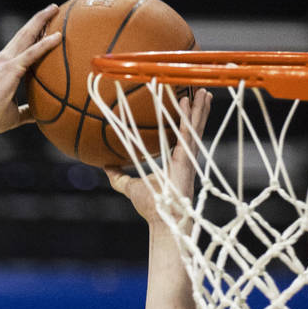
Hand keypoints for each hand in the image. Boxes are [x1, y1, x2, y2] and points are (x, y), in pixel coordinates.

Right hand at [0, 4, 62, 134]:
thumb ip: (27, 111)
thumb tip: (39, 115)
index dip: (33, 33)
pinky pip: (32, 53)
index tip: (44, 25)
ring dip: (41, 21)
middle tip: (53, 8)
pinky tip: (58, 37)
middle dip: (38, 19)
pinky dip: (45, 44)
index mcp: (3, 66)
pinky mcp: (11, 69)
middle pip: (24, 33)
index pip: (21, 45)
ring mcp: (6, 62)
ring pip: (27, 35)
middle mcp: (4, 59)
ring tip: (55, 9)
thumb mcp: (14, 114)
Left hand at [106, 87, 211, 222]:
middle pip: (192, 128)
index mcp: (176, 162)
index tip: (186, 105)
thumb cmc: (151, 206)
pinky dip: (189, 116)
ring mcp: (188, 157)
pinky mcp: (186, 158)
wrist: (163, 219)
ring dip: (199, 107)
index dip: (185, 121)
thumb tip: (105, 166)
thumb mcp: (130, 186)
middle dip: (197, 110)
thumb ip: (118, 176)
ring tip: (202, 90)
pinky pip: (188, 132)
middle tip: (200, 91)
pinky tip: (188, 100)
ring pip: (195, 126)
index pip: (181, 136)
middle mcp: (185, 157)